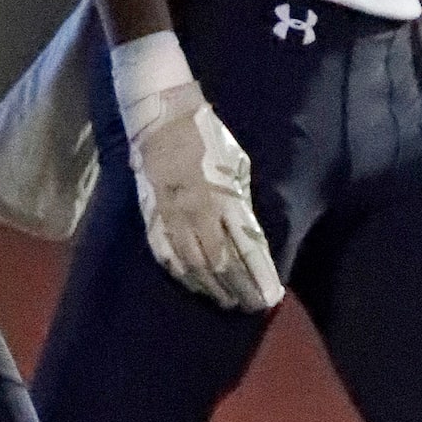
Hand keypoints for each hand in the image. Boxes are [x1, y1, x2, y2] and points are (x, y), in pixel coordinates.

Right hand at [127, 82, 282, 311]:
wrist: (160, 116)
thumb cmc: (206, 134)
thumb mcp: (235, 163)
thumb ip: (240, 200)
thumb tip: (247, 232)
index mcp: (223, 197)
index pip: (246, 248)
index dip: (259, 277)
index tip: (270, 297)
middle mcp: (197, 213)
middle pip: (221, 264)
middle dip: (239, 289)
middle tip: (252, 306)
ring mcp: (171, 217)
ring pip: (193, 265)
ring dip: (212, 288)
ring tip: (226, 302)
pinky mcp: (152, 215)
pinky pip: (165, 253)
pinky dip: (181, 274)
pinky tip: (192, 284)